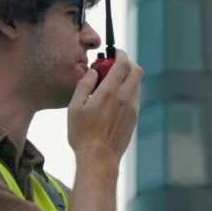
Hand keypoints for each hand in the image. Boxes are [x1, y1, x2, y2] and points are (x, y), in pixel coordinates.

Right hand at [67, 49, 142, 165]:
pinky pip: (135, 98)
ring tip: (111, 85)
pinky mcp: (134, 118)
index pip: (123, 63)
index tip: (115, 53)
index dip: (120, 54)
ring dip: (128, 78)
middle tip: (114, 67)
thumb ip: (84, 85)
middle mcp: (125, 97)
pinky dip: (128, 92)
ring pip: (137, 84)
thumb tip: (93, 72)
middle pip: (137, 70)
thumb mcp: (75, 107)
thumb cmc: (83, 134)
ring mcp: (132, 108)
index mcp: (110, 92)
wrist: (99, 158)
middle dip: (127, 63)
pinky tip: (114, 100)